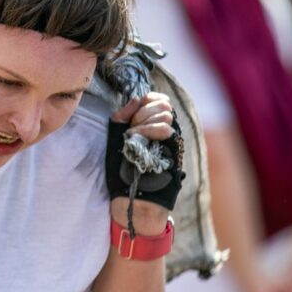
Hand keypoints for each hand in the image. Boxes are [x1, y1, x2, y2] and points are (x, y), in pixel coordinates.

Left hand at [106, 93, 183, 225]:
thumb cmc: (121, 168)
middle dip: (143, 112)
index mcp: (153, 125)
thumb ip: (123, 116)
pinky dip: (148, 129)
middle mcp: (166, 131)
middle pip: (164, 104)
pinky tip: (137, 137)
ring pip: (166, 114)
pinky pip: (166, 129)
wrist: (129, 193)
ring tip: (133, 136)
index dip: (145, 101)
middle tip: (131, 128)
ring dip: (144, 121)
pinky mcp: (175, 151)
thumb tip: (136, 97)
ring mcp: (172, 141)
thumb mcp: (116, 137)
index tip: (131, 114)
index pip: (159, 99)